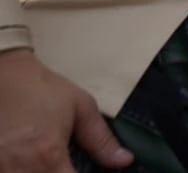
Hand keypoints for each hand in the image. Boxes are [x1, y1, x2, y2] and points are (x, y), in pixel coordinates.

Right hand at [0, 48, 130, 171]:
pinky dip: (24, 172)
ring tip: (53, 164)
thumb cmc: (42, 88)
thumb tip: (125, 161)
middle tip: (69, 166)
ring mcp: (0, 168)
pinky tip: (32, 164)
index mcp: (48, 156)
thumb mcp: (80, 107)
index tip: (83, 171)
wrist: (2, 74)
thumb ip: (101, 140)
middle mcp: (20, 169)